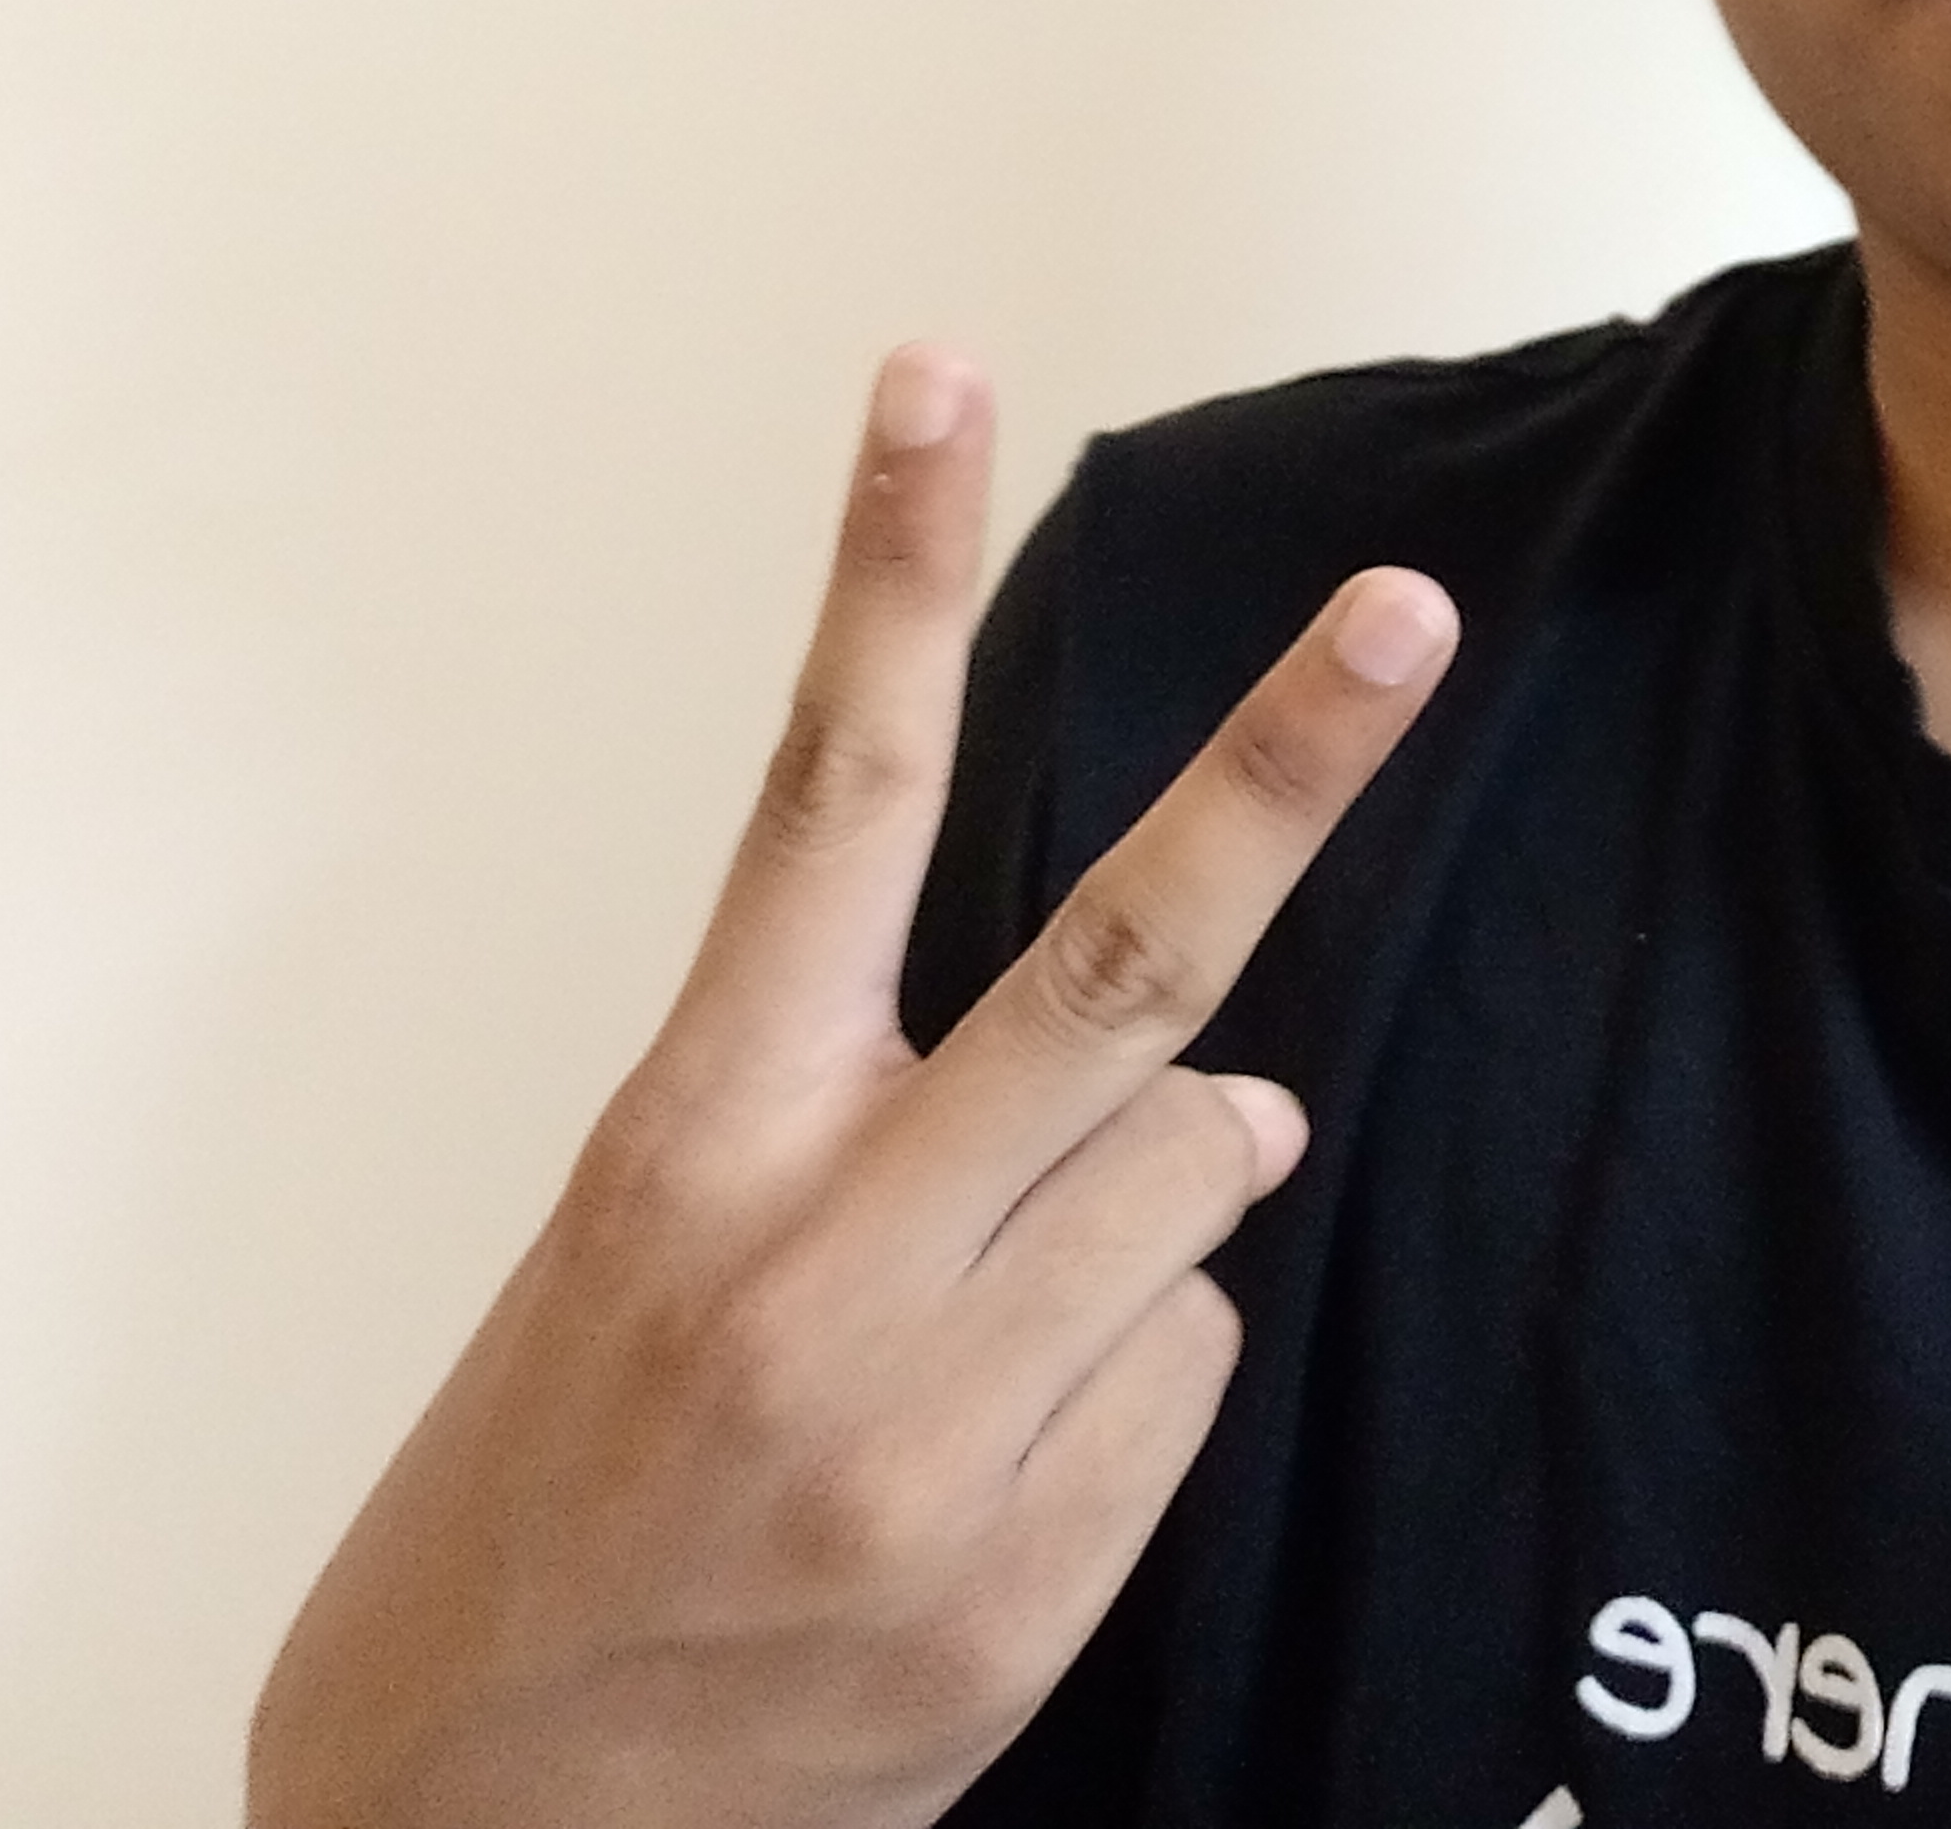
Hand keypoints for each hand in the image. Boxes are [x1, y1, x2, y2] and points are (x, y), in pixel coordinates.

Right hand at [244, 348, 1460, 1828]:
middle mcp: (815, 1256)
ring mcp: (931, 1423)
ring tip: (987, 1321)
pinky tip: (987, 1475)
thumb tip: (1216, 1087)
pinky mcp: (1025, 1574)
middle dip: (1284, 769)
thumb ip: (890, 1133)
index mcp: (687, 1141)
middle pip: (1124, 962)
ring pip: (1191, 1177)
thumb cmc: (544, 1529)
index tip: (944, 375)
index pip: (818, 792)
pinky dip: (1133, 1386)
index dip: (885, 567)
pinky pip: (1189, 1374)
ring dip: (1153, 1205)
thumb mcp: (647, 1275)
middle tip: (1405, 617)